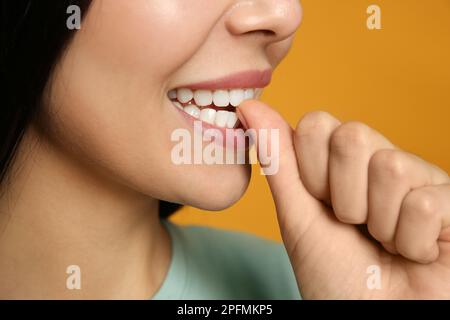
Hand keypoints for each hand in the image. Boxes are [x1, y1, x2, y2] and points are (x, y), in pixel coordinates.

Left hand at [238, 101, 449, 298]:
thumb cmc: (334, 276)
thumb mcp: (297, 217)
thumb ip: (278, 160)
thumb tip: (248, 106)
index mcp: (343, 163)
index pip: (318, 124)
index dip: (312, 171)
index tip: (321, 204)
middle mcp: (382, 162)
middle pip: (353, 136)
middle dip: (344, 197)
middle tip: (354, 226)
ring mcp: (420, 179)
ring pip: (390, 167)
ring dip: (378, 222)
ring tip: (385, 242)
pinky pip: (423, 202)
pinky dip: (410, 241)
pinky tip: (416, 252)